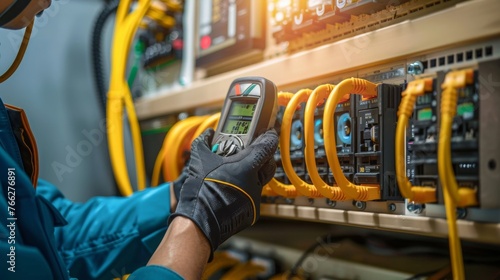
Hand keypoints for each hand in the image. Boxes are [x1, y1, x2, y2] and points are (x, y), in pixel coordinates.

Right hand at [169, 128, 277, 258]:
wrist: (198, 221)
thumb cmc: (201, 191)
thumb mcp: (199, 159)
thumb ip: (204, 142)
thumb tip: (208, 133)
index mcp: (246, 167)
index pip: (267, 147)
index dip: (270, 137)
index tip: (270, 131)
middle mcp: (255, 183)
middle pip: (269, 164)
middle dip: (264, 156)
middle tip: (253, 150)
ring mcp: (254, 199)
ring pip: (261, 181)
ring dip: (253, 174)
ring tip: (238, 170)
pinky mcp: (252, 212)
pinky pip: (252, 195)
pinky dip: (245, 189)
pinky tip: (232, 188)